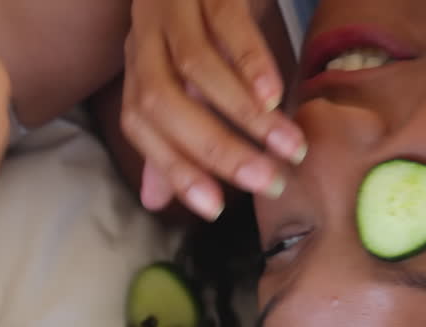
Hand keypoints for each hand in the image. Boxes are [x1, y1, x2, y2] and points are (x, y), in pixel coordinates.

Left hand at [122, 0, 307, 220]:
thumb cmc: (199, 16)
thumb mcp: (180, 70)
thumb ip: (170, 133)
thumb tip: (157, 200)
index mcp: (137, 65)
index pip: (139, 125)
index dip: (172, 168)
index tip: (215, 207)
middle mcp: (145, 38)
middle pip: (162, 103)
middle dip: (212, 150)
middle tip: (263, 180)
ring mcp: (175, 8)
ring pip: (197, 68)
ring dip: (243, 114)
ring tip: (287, 147)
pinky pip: (227, 24)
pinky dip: (251, 63)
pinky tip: (276, 93)